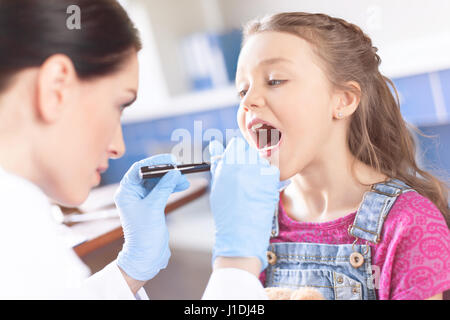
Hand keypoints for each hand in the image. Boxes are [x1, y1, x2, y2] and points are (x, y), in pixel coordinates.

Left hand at [114, 154, 189, 280]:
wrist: (146, 254)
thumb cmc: (144, 234)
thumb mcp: (154, 207)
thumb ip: (164, 188)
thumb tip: (174, 172)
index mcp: (126, 192)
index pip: (138, 169)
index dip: (154, 162)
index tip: (169, 159)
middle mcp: (132, 193)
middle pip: (149, 174)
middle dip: (165, 171)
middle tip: (179, 168)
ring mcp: (141, 199)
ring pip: (157, 182)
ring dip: (171, 180)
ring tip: (184, 180)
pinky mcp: (151, 205)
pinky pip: (161, 190)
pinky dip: (171, 187)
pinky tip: (182, 186)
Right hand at [208, 137, 279, 270]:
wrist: (239, 235)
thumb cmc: (226, 213)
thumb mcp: (217, 186)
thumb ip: (217, 163)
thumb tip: (215, 144)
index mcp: (225, 165)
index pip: (237, 145)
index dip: (239, 154)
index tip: (241, 166)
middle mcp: (240, 165)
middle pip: (252, 151)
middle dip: (252, 162)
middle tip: (249, 179)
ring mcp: (256, 172)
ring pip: (264, 160)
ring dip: (261, 170)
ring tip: (255, 188)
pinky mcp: (270, 182)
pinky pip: (274, 171)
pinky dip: (271, 180)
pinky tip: (263, 193)